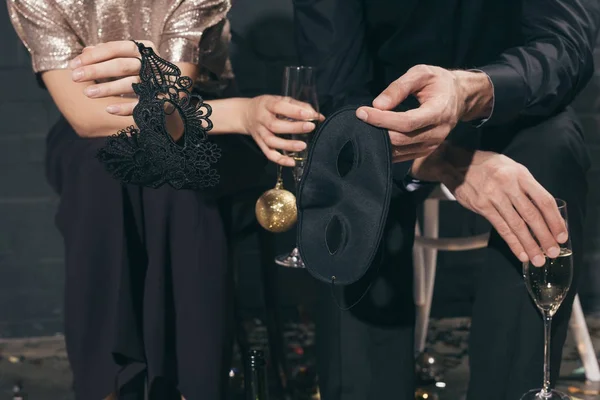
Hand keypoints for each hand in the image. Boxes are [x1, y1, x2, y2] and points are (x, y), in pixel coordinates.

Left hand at [69, 40, 155, 115]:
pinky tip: (109, 109)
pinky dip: (124, 107)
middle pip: (121, 65)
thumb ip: (108, 54)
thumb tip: (85, 50)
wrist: (172, 94)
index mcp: (145, 49)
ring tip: (87, 93)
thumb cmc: (144, 74)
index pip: (115, 48)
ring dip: (107, 88)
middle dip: (96, 71)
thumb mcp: (128, 60)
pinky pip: (141, 104)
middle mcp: (153, 64)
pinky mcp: (162, 100)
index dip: (94, 55)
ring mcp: (159, 82)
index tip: (74, 64)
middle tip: (75, 77)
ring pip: (130, 83)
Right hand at [242, 95, 323, 166]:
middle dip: (294, 128)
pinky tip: (292, 162)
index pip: (279, 106)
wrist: (245, 114)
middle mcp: (261, 119)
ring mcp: (260, 133)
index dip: (294, 111)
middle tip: (310, 127)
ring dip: (287, 145)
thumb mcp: (280, 99)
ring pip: (271, 141)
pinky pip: (268, 153)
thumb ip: (299, 106)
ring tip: (303, 146)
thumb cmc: (267, 106)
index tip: (309, 115)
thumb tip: (318, 116)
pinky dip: (280, 160)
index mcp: (267, 104)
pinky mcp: (260, 144)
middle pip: (275, 126)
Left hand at [356, 65, 492, 162]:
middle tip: (360, 117)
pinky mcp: (424, 151)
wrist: (459, 97)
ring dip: (379, 140)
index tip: (362, 112)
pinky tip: (374, 137)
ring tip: (364, 126)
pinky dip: (386, 148)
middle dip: (377, 129)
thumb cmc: (438, 82)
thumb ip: (399, 87)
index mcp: (439, 112)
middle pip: (401, 139)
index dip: (382, 119)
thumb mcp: (421, 73)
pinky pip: (402, 155)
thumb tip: (378, 105)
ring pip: (400, 149)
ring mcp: (432, 146)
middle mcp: (437, 133)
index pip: (407, 122)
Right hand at [411, 146, 567, 266]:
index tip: (561, 235)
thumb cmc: (489, 166)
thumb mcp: (512, 168)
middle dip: (545, 236)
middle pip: (532, 215)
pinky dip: (512, 242)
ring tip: (538, 258)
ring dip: (529, 244)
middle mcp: (508, 185)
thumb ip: (526, 187)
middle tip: (553, 252)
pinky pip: (501, 227)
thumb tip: (542, 211)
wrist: (459, 163)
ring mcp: (494, 196)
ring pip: (516, 225)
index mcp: (521, 175)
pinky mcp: (482, 206)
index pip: (544, 200)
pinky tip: (520, 253)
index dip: (555, 220)